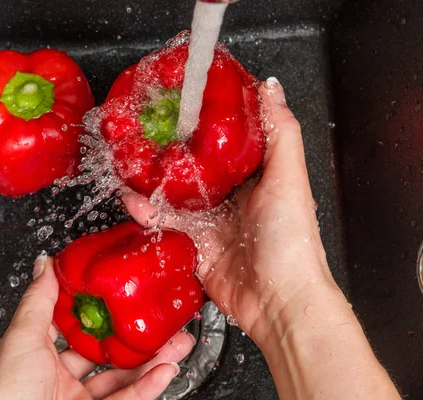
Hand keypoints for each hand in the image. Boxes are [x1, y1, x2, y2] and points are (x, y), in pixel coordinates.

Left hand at [0, 255, 194, 399]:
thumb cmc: (5, 396)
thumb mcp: (21, 338)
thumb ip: (39, 301)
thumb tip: (45, 264)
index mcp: (37, 355)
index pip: (74, 327)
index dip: (100, 311)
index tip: (122, 295)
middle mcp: (58, 377)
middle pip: (106, 353)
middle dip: (136, 337)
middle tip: (159, 322)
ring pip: (123, 377)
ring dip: (153, 360)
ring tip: (176, 343)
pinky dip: (150, 386)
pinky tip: (165, 371)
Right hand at [123, 78, 337, 343]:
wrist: (279, 300)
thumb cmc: (292, 241)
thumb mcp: (289, 177)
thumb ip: (280, 131)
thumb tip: (270, 87)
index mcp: (254, 177)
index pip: (225, 141)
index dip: (204, 121)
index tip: (182, 102)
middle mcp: (230, 197)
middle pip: (192, 166)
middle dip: (168, 150)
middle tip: (144, 132)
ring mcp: (209, 221)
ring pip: (172, 194)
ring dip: (150, 180)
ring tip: (130, 165)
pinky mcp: (193, 245)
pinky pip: (163, 223)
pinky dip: (146, 212)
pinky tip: (133, 201)